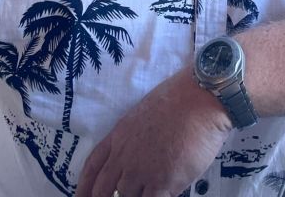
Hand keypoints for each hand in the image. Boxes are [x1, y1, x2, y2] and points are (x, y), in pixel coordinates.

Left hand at [77, 68, 232, 196]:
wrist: (201, 98)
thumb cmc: (180, 98)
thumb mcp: (145, 113)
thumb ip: (135, 137)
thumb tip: (139, 153)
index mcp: (119, 135)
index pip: (93, 166)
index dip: (84, 187)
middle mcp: (125, 155)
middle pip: (103, 189)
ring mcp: (142, 171)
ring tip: (146, 191)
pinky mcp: (163, 183)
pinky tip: (162, 195)